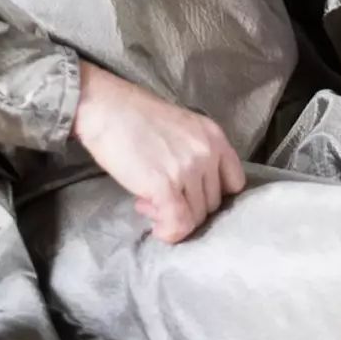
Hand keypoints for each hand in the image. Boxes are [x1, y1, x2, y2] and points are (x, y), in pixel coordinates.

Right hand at [72, 61, 245, 242]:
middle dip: (187, 207)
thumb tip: (192, 194)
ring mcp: (188, 168)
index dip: (212, 195)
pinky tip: (155, 225)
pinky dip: (168, 232)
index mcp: (213, 136)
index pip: (234, 182)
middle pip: (212, 203)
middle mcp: (207, 151)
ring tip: (149, 203)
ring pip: (196, 217)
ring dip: (172, 217)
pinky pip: (179, 224)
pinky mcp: (165, 185)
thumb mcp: (181, 128)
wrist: (105, 107)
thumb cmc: (136, 117)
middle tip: (159, 199)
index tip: (191, 196)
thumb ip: (195, 155)